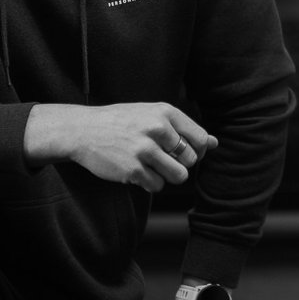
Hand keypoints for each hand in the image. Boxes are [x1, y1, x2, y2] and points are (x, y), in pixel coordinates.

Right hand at [23, 102, 216, 191]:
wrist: (83, 130)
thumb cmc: (123, 122)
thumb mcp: (153, 116)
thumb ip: (183, 129)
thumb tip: (215, 143)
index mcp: (166, 113)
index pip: (201, 139)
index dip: (197, 151)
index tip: (184, 154)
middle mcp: (157, 129)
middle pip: (191, 160)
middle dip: (180, 165)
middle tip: (162, 161)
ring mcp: (144, 149)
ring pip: (178, 176)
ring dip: (167, 177)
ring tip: (152, 168)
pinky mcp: (132, 169)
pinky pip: (156, 186)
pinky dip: (150, 184)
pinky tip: (138, 173)